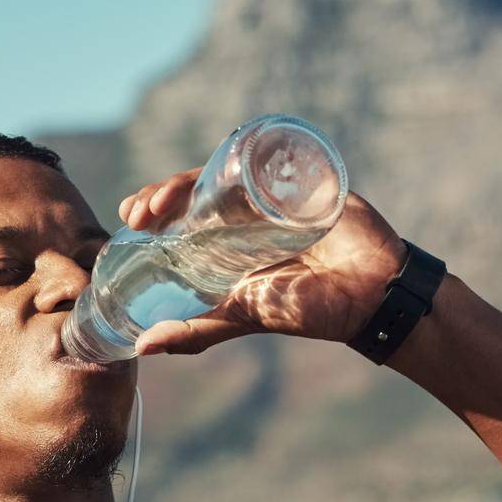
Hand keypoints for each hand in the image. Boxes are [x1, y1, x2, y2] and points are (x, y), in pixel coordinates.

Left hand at [117, 168, 407, 355]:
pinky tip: (219, 168)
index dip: (154, 210)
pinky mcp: (305, 178)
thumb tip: (140, 346)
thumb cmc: (310, 309)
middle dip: (162, 194)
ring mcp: (275, 193)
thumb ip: (194, 330)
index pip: (182, 215)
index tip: (130, 220)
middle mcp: (246, 212)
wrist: (371, 296)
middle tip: (140, 213)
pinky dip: (245, 155)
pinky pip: (272, 155)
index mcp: (229, 240)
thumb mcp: (242, 318)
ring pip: (223, 170)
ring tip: (162, 201)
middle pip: (196, 188)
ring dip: (187, 181)